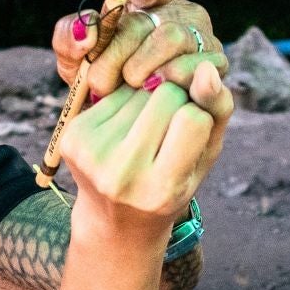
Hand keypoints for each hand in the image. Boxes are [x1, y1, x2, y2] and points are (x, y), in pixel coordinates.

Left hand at [51, 0, 228, 97]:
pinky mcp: (216, 70)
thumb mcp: (75, 57)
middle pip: (147, 18)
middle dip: (115, 52)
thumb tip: (86, 30)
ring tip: (125, 88)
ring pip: (172, 38)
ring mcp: (204, 39)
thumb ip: (69, 37)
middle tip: (98, 81)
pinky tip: (148, 95)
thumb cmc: (101, 77)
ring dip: (139, 68)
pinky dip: (168, 84)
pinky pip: (196, 69)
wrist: (123, 121)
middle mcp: (183, 14)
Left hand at [59, 61, 232, 236]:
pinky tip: (124, 130)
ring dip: (149, 99)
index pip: (193, 117)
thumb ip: (217, 112)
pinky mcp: (72, 137)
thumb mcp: (204, 159)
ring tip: (145, 134)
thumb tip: (206, 68)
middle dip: (176, 101)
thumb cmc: (171, 187)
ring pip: (138, 89)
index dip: (198, 117)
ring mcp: (90, 155)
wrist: (114, 221)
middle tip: (168, 131)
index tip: (192, 135)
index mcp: (160, 190)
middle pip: (165, 96)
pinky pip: (114, 94)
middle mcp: (120, 174)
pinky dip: (126, 103)